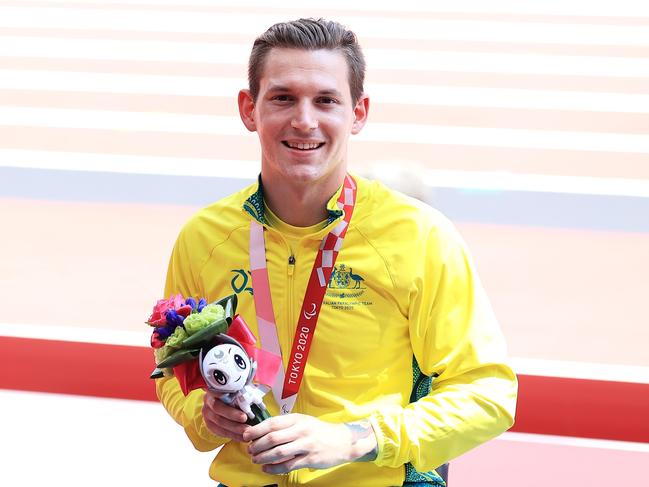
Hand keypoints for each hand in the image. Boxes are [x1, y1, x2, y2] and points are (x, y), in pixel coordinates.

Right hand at [202, 390, 250, 441]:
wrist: (223, 403)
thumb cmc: (233, 394)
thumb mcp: (237, 389)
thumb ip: (242, 389)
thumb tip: (254, 393)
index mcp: (214, 390)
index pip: (218, 393)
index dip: (226, 396)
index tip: (238, 404)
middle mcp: (208, 402)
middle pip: (218, 409)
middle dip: (233, 415)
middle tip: (246, 419)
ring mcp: (207, 414)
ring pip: (220, 423)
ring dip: (234, 429)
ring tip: (247, 431)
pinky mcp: (209, 425)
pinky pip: (220, 432)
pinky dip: (233, 436)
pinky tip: (242, 438)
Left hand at [243, 414, 377, 473]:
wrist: (342, 441)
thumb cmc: (318, 430)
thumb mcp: (303, 421)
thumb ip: (285, 425)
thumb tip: (262, 430)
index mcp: (297, 419)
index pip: (272, 423)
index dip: (256, 430)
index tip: (246, 436)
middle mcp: (301, 430)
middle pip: (272, 438)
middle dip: (257, 445)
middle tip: (250, 450)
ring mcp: (306, 444)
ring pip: (278, 452)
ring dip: (263, 457)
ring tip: (256, 460)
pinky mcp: (310, 458)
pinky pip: (288, 465)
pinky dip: (275, 468)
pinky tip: (267, 469)